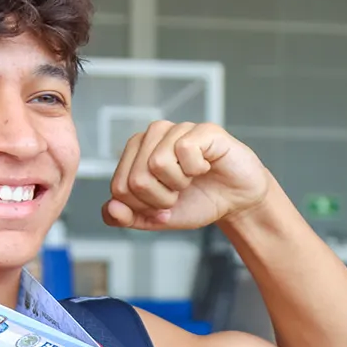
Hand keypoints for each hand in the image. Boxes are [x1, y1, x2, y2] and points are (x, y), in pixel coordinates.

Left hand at [103, 121, 272, 230]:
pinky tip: (205, 166)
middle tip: (179, 193)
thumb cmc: (195, 202)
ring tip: (191, 179)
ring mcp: (177, 129)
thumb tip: (111, 208)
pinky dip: (196, 169)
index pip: (119, 188)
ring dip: (178, 184)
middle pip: (136, 178)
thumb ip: (126, 218)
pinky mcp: (202, 129)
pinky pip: (184, 150)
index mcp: (134, 154)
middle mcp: (151, 136)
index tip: (162, 204)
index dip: (143, 207)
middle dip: (160, 199)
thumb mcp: (155, 218)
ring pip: (157, 163)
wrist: (235, 201)